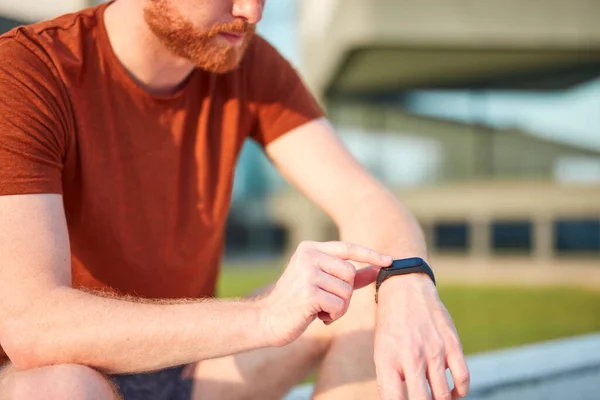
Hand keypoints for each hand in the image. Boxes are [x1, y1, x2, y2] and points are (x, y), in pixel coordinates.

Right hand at [259, 241, 391, 346]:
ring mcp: (307, 273)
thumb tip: (377, 269)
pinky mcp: (308, 293)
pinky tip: (316, 316)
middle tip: (327, 302)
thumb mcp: (323, 283)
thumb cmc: (298, 301)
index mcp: (310, 249)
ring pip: (346, 291)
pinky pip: (339, 305)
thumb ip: (349, 276)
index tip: (390, 260)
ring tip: (319, 309)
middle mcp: (307, 256)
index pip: (347, 248)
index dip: (370, 254)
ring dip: (339, 307)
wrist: (268, 320)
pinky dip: (333, 316)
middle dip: (345, 293)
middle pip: (350, 272)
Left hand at [374, 274, 469, 399]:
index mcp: (388, 359)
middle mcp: (411, 356)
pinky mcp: (452, 343)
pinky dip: (459, 392)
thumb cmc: (390, 324)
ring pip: (443, 395)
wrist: (405, 288)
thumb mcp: (380, 350)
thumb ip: (388, 380)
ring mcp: (434, 350)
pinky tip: (452, 393)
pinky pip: (462, 378)